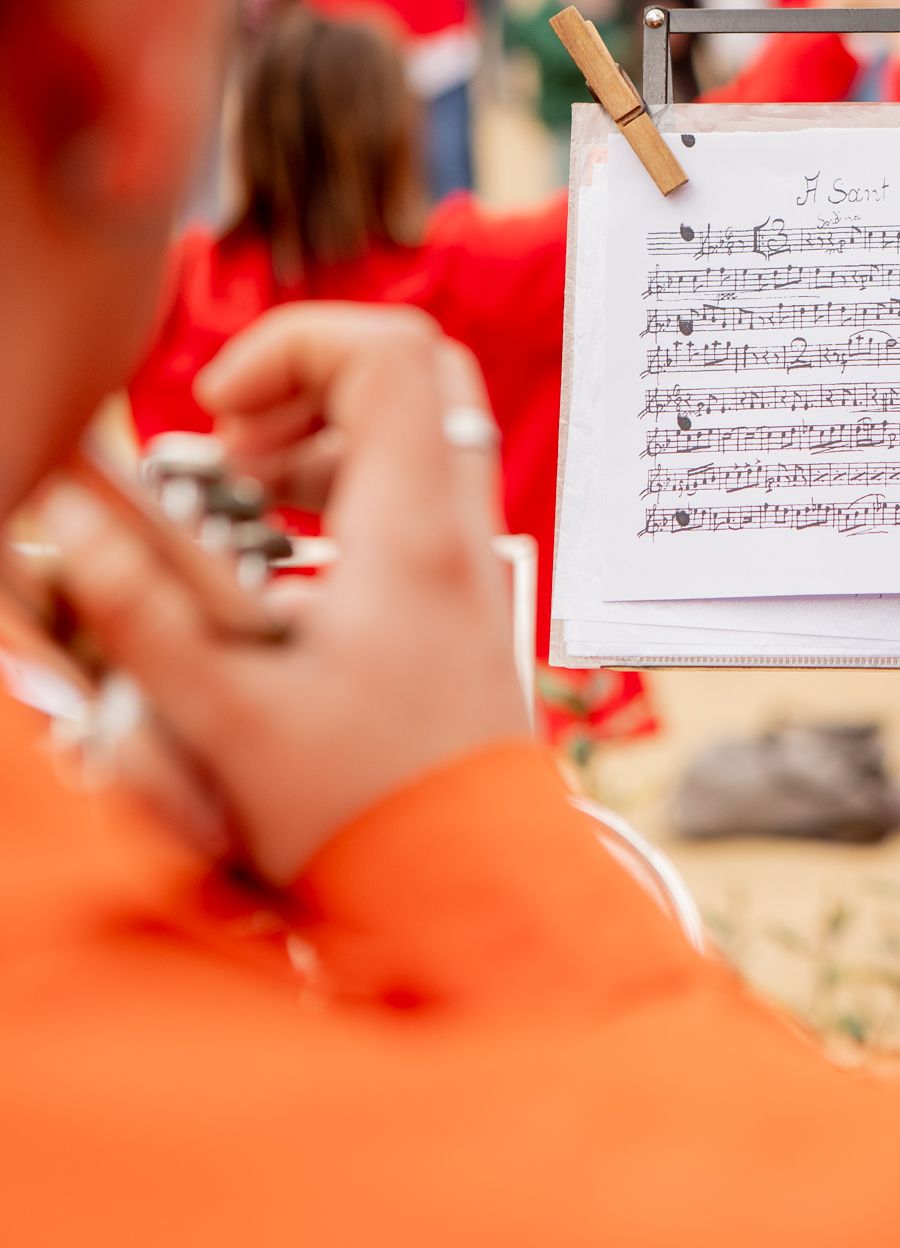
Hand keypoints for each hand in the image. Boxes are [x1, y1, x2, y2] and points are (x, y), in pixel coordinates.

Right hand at [35, 308, 531, 885]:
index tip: (218, 407)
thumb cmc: (368, 820)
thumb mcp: (230, 718)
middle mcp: (458, 535)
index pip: (389, 351)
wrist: (474, 902)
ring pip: (421, 437)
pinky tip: (285, 556)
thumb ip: (145, 614)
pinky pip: (419, 502)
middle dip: (313, 379)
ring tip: (245, 494)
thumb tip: (77, 522)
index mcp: (411, 533)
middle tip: (237, 440)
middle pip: (418, 376)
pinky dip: (351, 494)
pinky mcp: (465, 609)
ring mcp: (473, 569)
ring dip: (326, 439)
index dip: (293, 345)